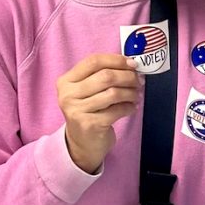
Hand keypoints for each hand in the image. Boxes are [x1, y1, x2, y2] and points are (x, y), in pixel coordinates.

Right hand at [57, 54, 142, 173]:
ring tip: (136, 95)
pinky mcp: (90, 125)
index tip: (132, 64)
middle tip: (139, 81)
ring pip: (113, 93)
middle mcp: (68, 95)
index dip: (116, 60)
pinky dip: (129, 107)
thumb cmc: (89, 112)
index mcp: (66, 81)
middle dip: (127, 77)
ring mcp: (77, 111)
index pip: (93, 61)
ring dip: (130, 92)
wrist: (82, 144)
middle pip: (106, 76)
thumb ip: (102, 75)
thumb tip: (131, 65)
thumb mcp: (87, 91)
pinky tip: (132, 107)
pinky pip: (117, 110)